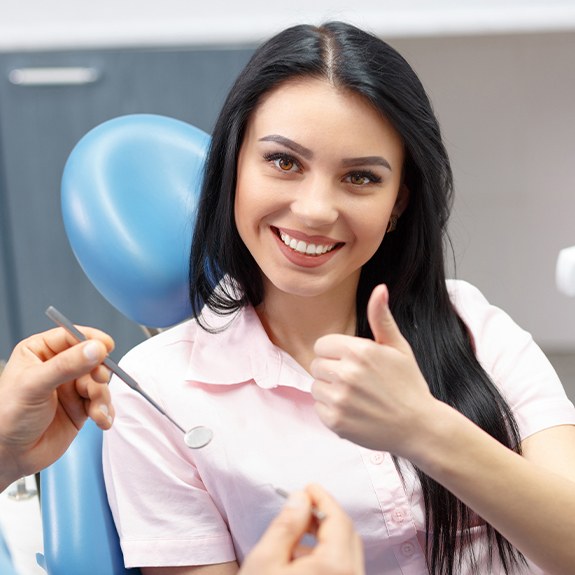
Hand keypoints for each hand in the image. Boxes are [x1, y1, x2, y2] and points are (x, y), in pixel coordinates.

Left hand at [0, 327, 113, 488]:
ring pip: (100, 383)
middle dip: (99, 373)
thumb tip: (95, 349)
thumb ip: (66, 365)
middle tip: (98, 381)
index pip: (72, 336)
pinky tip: (100, 420)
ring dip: (102, 397)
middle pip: (92, 360)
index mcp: (41, 352)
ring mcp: (71, 387)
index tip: (105, 347)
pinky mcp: (80, 407)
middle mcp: (58, 367)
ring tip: (95, 411)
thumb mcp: (35, 385)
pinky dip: (105, 412)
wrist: (8, 456)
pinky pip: (102, 403)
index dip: (91, 340)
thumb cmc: (7, 417)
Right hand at [240, 484, 363, 574]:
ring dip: (326, 536)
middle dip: (326, 516)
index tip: (308, 487)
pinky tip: (301, 558)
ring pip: (348, 554)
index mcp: (334, 568)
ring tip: (297, 532)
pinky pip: (343, 570)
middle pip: (348, 535)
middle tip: (302, 505)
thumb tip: (301, 497)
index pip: (338, 520)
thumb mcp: (265, 560)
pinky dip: (328, 557)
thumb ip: (287, 524)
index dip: (323, 498)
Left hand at [310, 284, 436, 455]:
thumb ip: (381, 318)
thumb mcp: (398, 347)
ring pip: (316, 387)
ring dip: (330, 392)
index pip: (322, 345)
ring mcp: (339, 399)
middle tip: (356, 383)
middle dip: (332, 372)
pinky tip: (353, 413)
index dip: (335, 354)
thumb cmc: (409, 385)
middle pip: (316, 366)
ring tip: (356, 398)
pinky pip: (318, 409)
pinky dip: (331, 412)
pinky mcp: (335, 421)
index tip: (352, 363)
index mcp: (358, 351)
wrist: (419, 427)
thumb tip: (380, 288)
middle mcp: (346, 373)